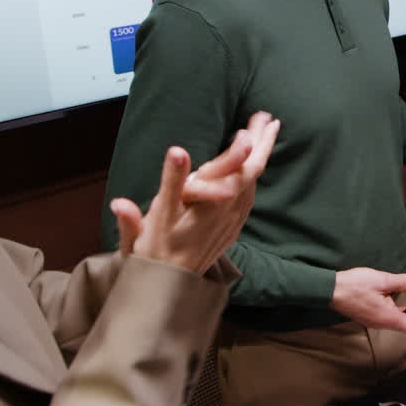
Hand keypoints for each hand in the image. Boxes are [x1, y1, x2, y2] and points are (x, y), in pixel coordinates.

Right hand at [110, 111, 279, 273]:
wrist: (169, 288)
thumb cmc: (152, 255)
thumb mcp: (145, 230)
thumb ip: (143, 208)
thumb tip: (140, 186)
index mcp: (203, 209)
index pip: (226, 177)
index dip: (234, 155)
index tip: (243, 133)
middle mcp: (223, 213)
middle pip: (249, 172)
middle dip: (260, 143)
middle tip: (266, 118)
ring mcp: (232, 220)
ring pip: (253, 181)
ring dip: (261, 153)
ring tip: (266, 128)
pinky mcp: (233, 226)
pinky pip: (250, 194)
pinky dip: (255, 173)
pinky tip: (256, 161)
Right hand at [331, 267, 405, 334]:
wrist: (330, 290)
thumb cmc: (352, 286)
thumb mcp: (382, 280)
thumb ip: (404, 282)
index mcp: (387, 317)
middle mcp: (381, 323)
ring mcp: (374, 321)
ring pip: (397, 323)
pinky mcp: (369, 316)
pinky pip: (387, 318)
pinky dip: (397, 313)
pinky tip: (398, 303)